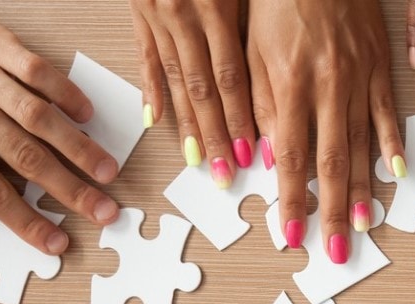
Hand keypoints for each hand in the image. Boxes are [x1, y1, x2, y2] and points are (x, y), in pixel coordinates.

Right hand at [129, 0, 255, 183]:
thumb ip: (258, 23)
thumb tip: (276, 75)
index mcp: (217, 7)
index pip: (232, 78)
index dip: (242, 119)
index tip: (254, 156)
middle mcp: (185, 15)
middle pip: (204, 90)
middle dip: (218, 137)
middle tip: (227, 175)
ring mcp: (157, 15)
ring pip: (177, 81)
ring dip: (189, 126)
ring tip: (198, 161)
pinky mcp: (138, 11)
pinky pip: (147, 57)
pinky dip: (152, 91)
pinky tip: (155, 121)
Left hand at [248, 0, 403, 263]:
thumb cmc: (276, 1)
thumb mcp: (253, 51)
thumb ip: (260, 105)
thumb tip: (266, 158)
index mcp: (291, 83)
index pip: (291, 157)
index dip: (293, 200)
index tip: (292, 235)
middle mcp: (329, 86)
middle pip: (331, 162)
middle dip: (332, 211)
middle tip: (334, 250)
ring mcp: (359, 77)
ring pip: (362, 145)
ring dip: (363, 189)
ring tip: (365, 224)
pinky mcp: (379, 66)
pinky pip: (387, 113)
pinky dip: (391, 145)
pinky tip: (395, 173)